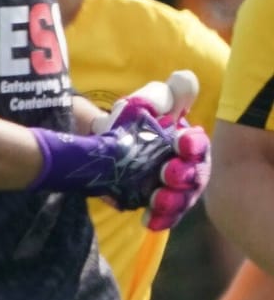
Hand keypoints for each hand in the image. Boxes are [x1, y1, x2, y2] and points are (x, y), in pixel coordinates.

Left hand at [32, 110, 211, 229]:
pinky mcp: (155, 203)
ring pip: (181, 199)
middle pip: (194, 176)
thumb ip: (164, 94)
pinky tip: (149, 220)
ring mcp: (171, 188)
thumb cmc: (129, 120)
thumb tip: (184, 79)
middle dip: (184, 177)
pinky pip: (162, 215)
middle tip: (169, 174)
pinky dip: (158, 218)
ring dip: (173, 201)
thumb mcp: (143, 103)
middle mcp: (185, 166)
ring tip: (158, 200)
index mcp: (187, 142)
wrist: (100, 144)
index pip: (198, 145)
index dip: (194, 145)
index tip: (182, 141)